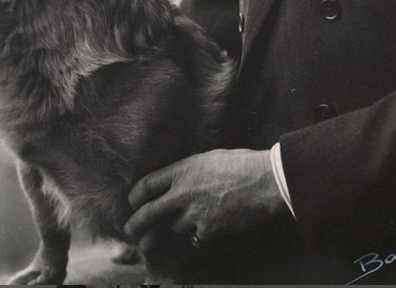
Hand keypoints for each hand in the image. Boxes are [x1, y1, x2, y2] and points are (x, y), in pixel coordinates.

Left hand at [124, 148, 285, 244]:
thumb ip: (189, 170)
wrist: (264, 181)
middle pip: (149, 213)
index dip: (135, 196)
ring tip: (192, 219)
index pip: (146, 185)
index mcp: (182, 170)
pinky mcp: (207, 231)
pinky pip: (196, 237)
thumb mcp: (208, 158)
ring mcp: (194, 214)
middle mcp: (183, 193)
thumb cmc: (241, 164)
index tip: (132, 202)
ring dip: (179, 226)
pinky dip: (200, 235)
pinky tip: (211, 226)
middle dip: (136, 224)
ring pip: (174, 227)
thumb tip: (180, 178)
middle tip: (130, 230)